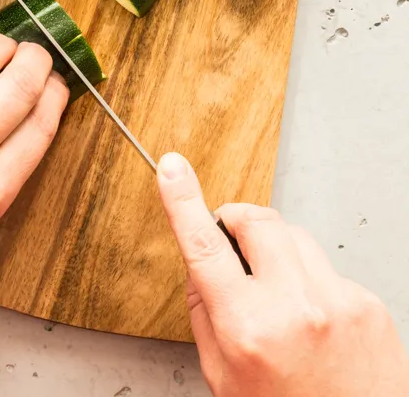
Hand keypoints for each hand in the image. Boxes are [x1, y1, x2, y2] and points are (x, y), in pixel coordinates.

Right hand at [157, 152, 408, 395]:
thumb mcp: (222, 373)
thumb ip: (205, 313)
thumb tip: (200, 264)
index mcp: (248, 327)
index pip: (204, 246)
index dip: (183, 200)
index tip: (172, 169)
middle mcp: (296, 308)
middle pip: (258, 222)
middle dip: (237, 222)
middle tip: (231, 243)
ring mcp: (339, 303)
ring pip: (295, 237)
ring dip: (276, 252)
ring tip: (277, 296)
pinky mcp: (369, 305)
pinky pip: (328, 270)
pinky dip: (313, 284)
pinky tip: (313, 321)